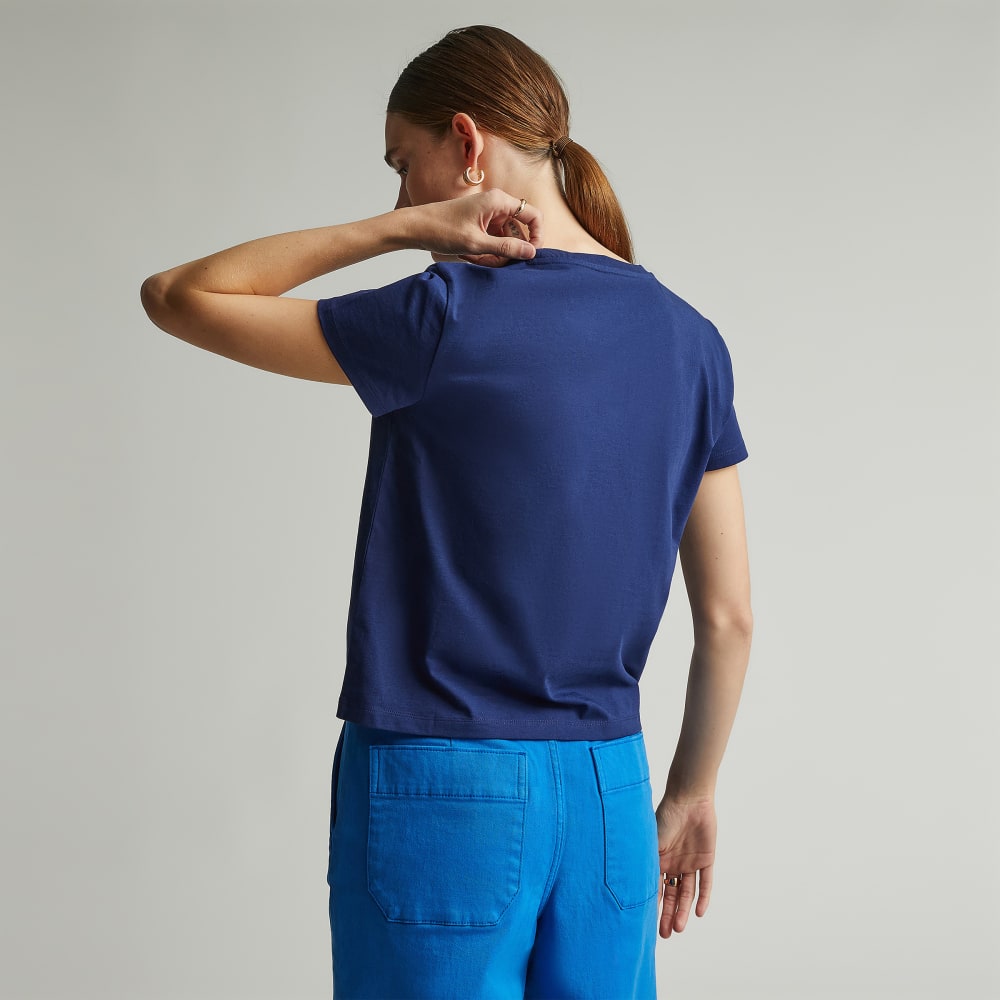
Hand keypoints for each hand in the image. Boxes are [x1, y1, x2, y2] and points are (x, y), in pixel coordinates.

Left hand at [408, 189, 542, 267]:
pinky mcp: (481, 222)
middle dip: (512, 248)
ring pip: (507, 236)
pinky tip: (474, 257)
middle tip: (496, 262)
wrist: (415, 227)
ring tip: (479, 260)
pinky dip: (489, 250)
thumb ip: (506, 248)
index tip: (529, 255)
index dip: (537, 236)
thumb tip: (531, 253)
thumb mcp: (476, 243)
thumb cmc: (442, 229)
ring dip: (498, 252)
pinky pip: (495, 238)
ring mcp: (489, 213)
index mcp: (499, 201)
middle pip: (520, 229)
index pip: (534, 216)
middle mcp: (497, 204)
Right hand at [655, 794, 716, 937]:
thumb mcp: (652, 844)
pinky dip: (703, 897)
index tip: (646, 924)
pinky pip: (706, 882)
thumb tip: (633, 891)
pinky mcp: (706, 859)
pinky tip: (698, 913)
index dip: (651, 906)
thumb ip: (647, 866)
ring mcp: (690, 862)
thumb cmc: (666, 817)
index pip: (654, 888)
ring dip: (682, 910)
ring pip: (687, 892)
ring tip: (678, 928)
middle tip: (664, 934)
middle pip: (670, 894)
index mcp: (657, 859)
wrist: (689, 800)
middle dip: (667, 914)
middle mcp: (673, 863)